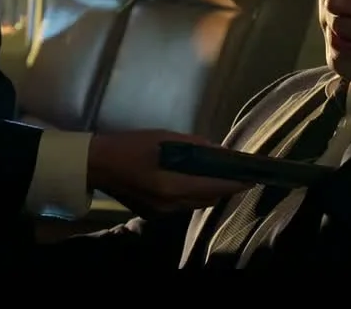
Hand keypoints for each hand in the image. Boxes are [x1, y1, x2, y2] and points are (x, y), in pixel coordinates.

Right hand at [86, 130, 250, 214]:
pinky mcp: (155, 213)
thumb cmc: (130, 145)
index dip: (237, 182)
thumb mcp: (163, 138)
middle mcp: (172, 204)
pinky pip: (184, 205)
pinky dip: (194, 194)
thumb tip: (216, 150)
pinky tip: (194, 179)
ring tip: (218, 174)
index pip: (215, 186)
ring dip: (210, 190)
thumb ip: (192, 145)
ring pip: (198, 203)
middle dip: (226, 187)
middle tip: (237, 172)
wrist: (97, 164)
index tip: (253, 176)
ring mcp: (162, 212)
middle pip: (210, 198)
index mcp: (173, 185)